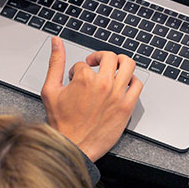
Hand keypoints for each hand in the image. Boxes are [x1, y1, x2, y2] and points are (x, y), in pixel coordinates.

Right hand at [41, 37, 141, 161]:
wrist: (73, 146)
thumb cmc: (61, 122)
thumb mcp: (51, 89)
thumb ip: (55, 62)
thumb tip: (56, 42)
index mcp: (85, 79)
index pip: (84, 64)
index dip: (77, 70)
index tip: (75, 79)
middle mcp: (103, 84)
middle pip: (109, 57)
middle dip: (99, 58)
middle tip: (94, 65)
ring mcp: (117, 95)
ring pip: (128, 64)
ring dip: (119, 62)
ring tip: (112, 68)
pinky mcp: (127, 106)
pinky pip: (137, 84)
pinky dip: (132, 80)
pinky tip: (122, 84)